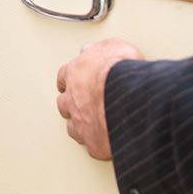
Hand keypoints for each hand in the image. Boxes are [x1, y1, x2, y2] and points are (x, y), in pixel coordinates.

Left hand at [55, 38, 144, 160]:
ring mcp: (81, 123)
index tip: (70, 82)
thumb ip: (101, 49)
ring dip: (81, 126)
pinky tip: (106, 142)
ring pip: (74, 128)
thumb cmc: (120, 70)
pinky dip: (98, 143)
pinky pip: (92, 146)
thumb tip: (92, 48)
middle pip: (64, 104)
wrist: (128, 97)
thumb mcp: (114, 47)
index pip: (64, 77)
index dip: (69, 80)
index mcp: (75, 74)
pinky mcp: (93, 143)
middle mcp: (73, 100)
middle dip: (71, 104)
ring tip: (91, 125)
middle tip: (81, 104)